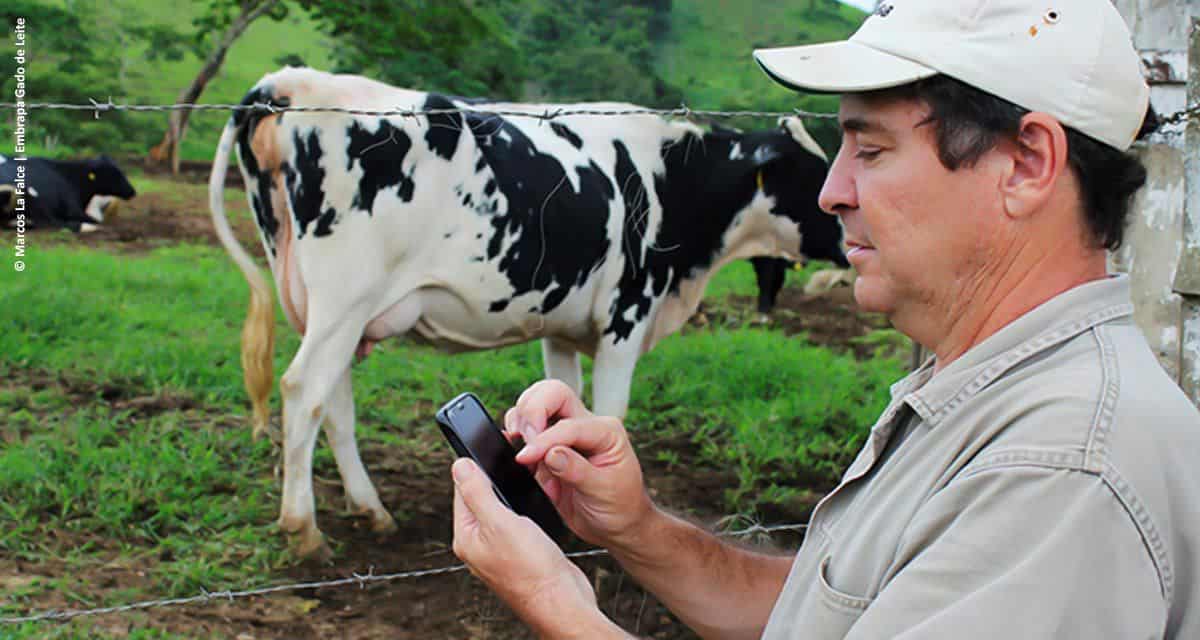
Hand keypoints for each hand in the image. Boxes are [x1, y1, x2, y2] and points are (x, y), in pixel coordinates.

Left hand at [451, 458, 616, 637]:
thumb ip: (478, 493)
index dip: (475, 467)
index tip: (489, 448)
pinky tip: (535, 503)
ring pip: (501, 509)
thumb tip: (459, 465)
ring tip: (525, 481)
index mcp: (467, 537)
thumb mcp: (501, 523)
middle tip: (512, 462)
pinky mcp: (519, 553)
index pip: (462, 491)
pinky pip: (515, 522)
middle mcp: (479, 545)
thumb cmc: (532, 568)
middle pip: (481, 499)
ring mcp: (499, 550)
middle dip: (495, 479)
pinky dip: (523, 509)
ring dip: (511, 493)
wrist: (561, 601)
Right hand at [504, 380, 654, 548]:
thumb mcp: (604, 491)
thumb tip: (550, 454)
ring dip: (521, 421)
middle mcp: (584, 426)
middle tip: (523, 438)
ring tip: (521, 449)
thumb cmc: (620, 506)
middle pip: (552, 393)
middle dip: (532, 409)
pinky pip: (525, 432)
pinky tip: (517, 458)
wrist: (617, 526)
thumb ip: (577, 470)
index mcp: (605, 430)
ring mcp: (564, 436)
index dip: (544, 439)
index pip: (568, 425)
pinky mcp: (547, 451)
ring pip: (535, 405)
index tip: (526, 456)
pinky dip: (514, 439)